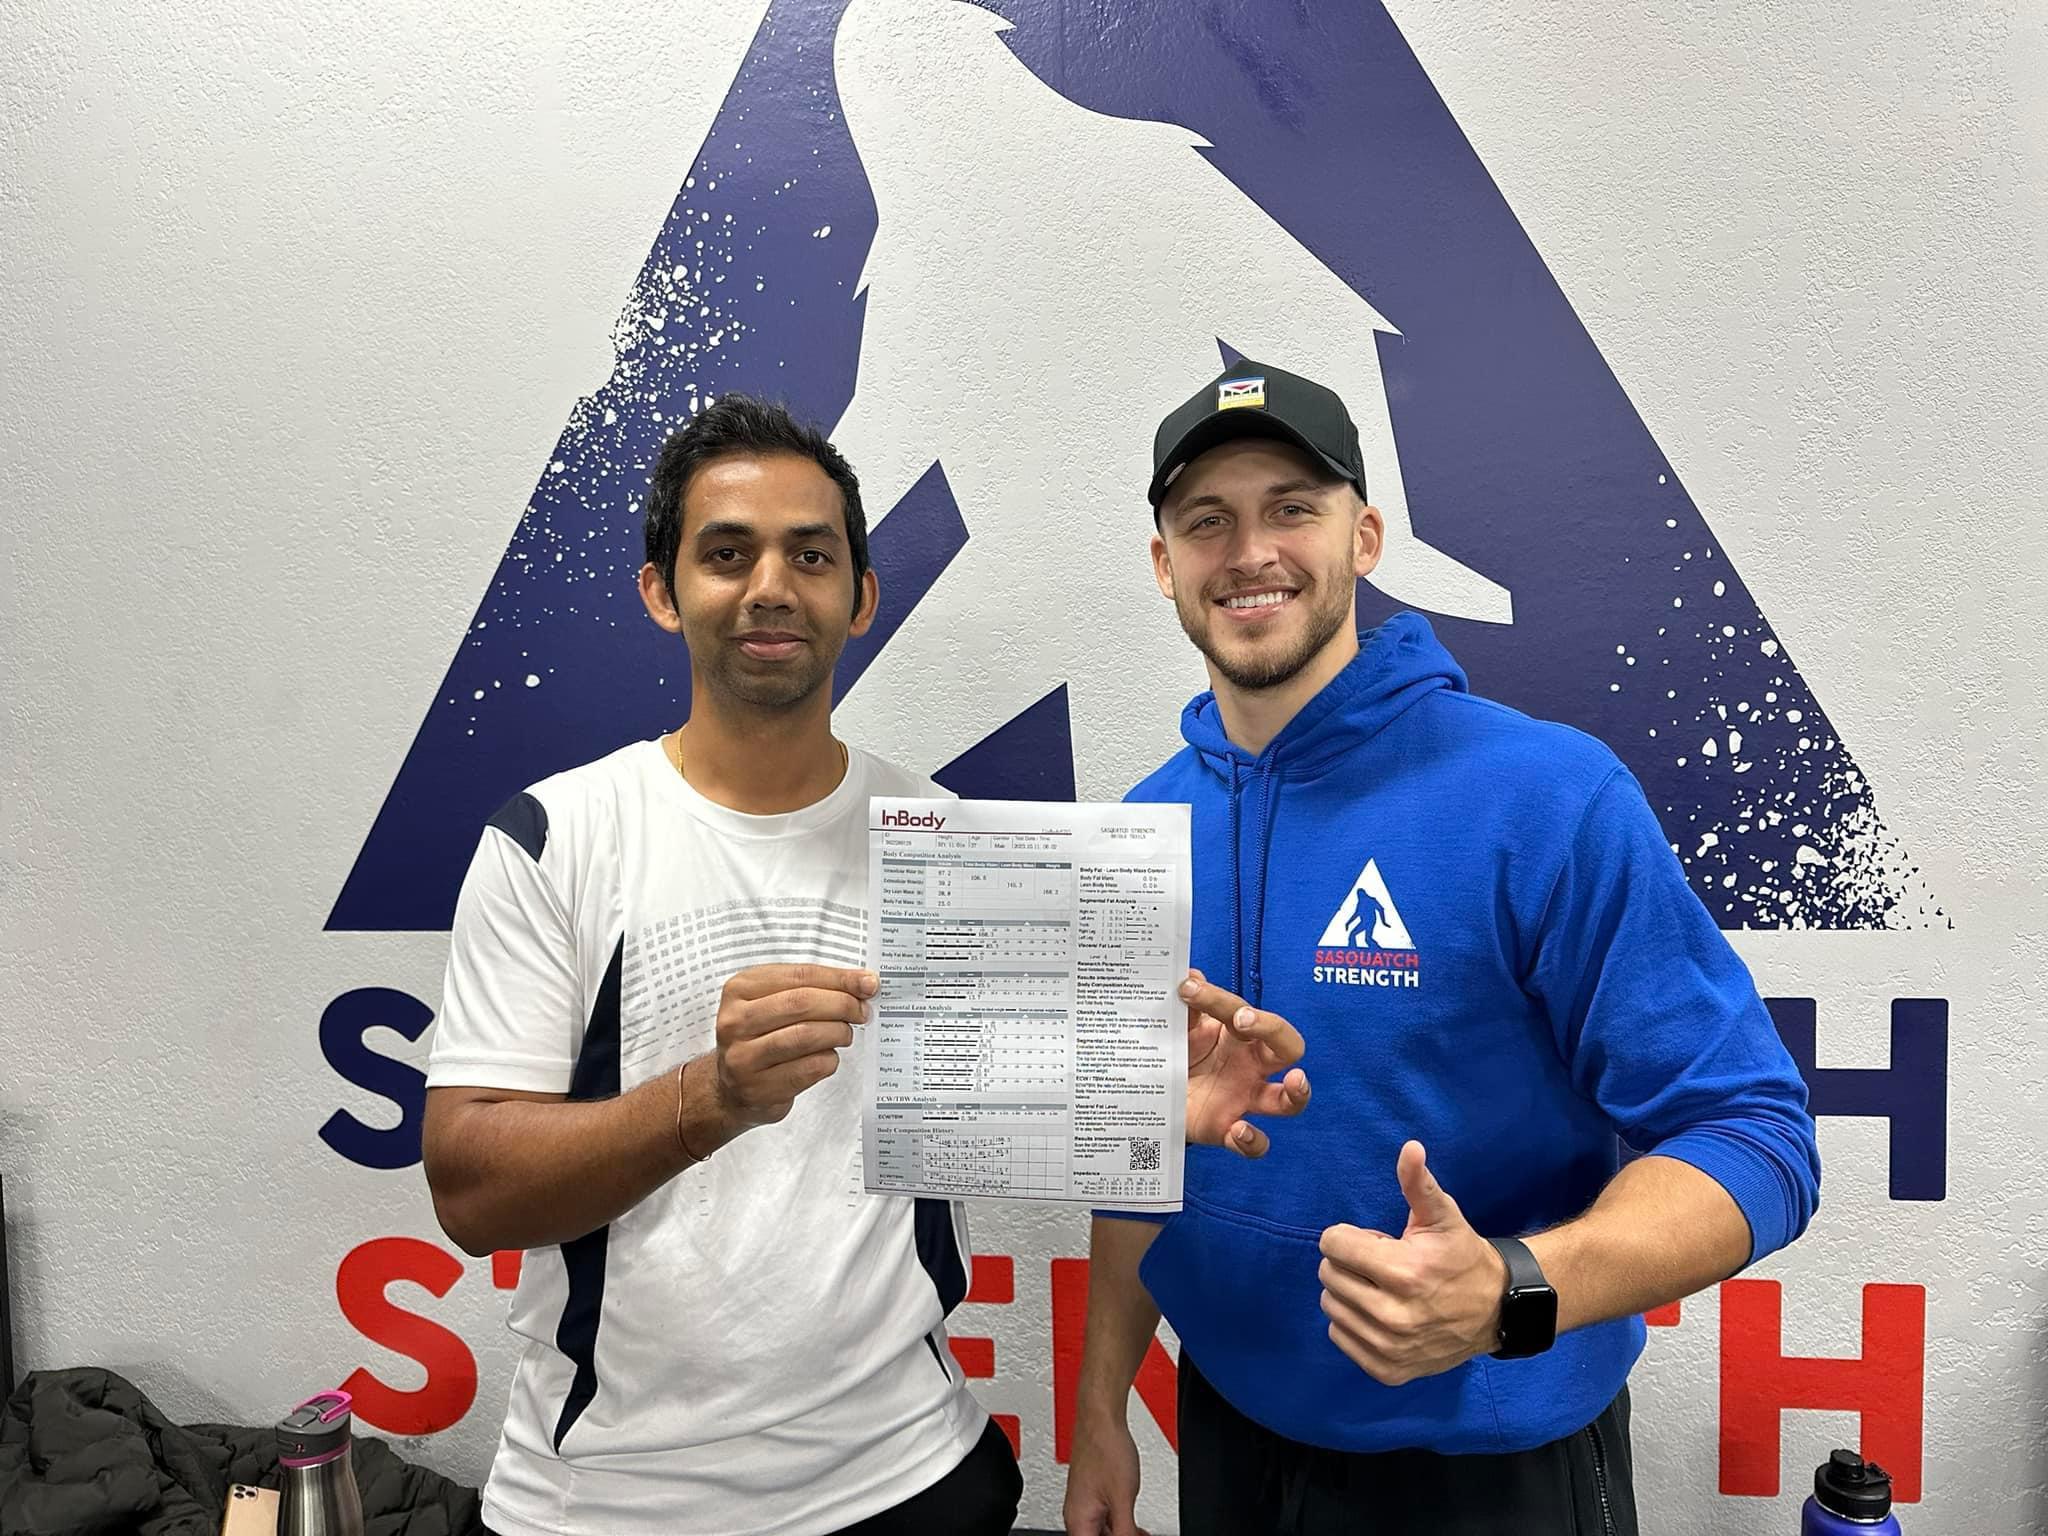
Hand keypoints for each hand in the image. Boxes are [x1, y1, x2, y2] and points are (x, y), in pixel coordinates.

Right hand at [709, 964, 875, 1133]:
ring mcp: (743, 1057)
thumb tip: (864, 983)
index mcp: (740, 988)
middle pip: (802, 1003)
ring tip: (845, 1034)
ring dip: (838, 1033)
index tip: (868, 983)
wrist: (732, 1089)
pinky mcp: (758, 1089)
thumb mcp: (775, 1001)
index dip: (840, 979)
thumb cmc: (762, 1036)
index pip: (800, 975)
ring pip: (806, 1036)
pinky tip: (828, 1057)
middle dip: (842, 1005)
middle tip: (862, 1012)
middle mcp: (735, 1021)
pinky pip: (808, 1068)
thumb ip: (814, 988)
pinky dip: (829, 1060)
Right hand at [1063, 1414, 1149, 1535]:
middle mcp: (1076, 1513)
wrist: (1101, 1418)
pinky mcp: (1092, 1492)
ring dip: (1120, 1534)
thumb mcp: (1123, 1500)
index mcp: (1077, 1520)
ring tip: (1139, 1533)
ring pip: (1101, 1532)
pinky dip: (1119, 1524)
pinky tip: (1134, 1526)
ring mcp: (1083, 1502)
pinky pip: (1104, 1518)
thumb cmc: (1105, 1448)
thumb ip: (1125, 1531)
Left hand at [1180, 970, 1309, 1156]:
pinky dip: (1252, 1140)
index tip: (1189, 989)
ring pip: (1288, 1101)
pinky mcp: (1229, 1131)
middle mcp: (1251, 1065)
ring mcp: (1245, 1098)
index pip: (1240, 1011)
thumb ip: (1186, 1008)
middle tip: (1244, 1021)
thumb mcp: (1178, 1030)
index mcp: (1238, 1035)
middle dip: (1273, 1029)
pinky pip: (1255, 1143)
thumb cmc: (1178, 1054)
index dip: (1217, 999)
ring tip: (1295, 1081)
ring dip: (1297, 1092)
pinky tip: (1240, 1130)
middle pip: (1287, 1046)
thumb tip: (1190, 974)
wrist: (1155, 1096)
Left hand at [1317, 1141, 1508, 1384]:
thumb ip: (1418, 1183)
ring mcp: (1389, 1347)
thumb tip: (1410, 1148)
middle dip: (1347, 1262)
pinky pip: (1339, 1337)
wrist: (1496, 1312)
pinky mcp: (1388, 1370)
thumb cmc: (1462, 1257)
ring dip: (1347, 1292)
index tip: (1375, 1240)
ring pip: (1331, 1306)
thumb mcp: (1443, 1216)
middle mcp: (1392, 1314)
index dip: (1348, 1235)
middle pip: (1328, 1274)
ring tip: (1381, 1288)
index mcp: (1402, 1271)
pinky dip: (1352, 1322)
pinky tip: (1379, 1312)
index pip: (1332, 1243)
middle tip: (1380, 1264)